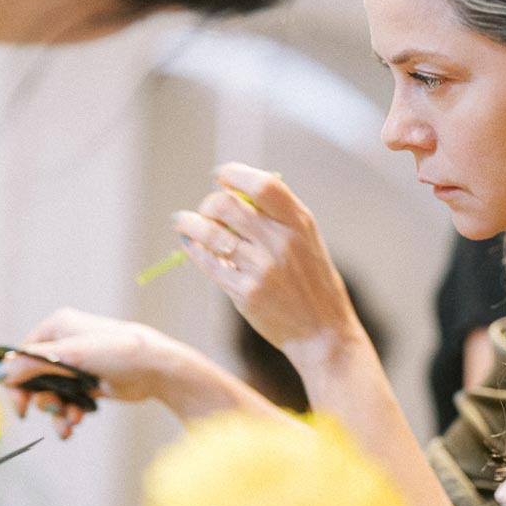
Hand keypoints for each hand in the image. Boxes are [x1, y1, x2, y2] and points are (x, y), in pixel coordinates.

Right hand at [0, 305, 272, 433]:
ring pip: (52, 393)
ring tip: (68, 425)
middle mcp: (65, 343)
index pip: (22, 355)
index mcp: (57, 327)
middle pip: (35, 377)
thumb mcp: (73, 355)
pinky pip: (68, 401)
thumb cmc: (120, 351)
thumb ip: (34, 363)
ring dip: (56, 412)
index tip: (21, 406)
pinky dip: (69, 414)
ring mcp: (77, 364)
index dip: (18, 382)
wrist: (158, 369)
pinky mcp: (88, 382)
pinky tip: (75, 423)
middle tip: (51, 414)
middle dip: (42, 400)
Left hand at [172, 164, 365, 368]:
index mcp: (299, 222)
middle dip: (209, 203)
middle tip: (205, 209)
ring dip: (190, 224)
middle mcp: (281, 242)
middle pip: (228, 206)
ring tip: (182, 222)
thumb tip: (231, 192)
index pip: (263, 185)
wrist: (323, 332)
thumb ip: (276, 216)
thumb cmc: (312, 281)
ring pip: (211, 234)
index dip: (234, 174)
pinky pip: (209, 264)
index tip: (219, 175)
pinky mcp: (246, 293)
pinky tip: (191, 244)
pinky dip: (195, 250)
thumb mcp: (306, 240)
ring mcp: (262, 269)